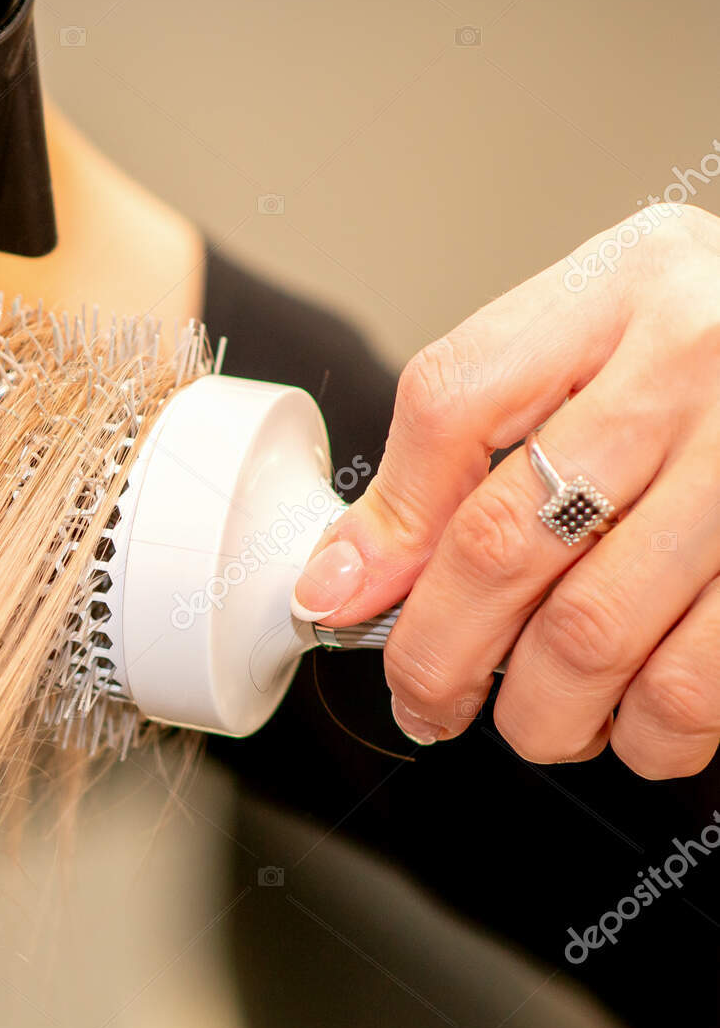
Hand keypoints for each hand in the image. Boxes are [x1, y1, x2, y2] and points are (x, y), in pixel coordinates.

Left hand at [292, 206, 719, 778]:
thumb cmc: (711, 360)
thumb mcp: (593, 346)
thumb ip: (467, 441)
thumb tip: (347, 577)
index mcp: (620, 291)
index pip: (453, 402)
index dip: (385, 530)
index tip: (345, 601)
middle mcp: (691, 366)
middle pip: (502, 539)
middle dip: (439, 654)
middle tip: (427, 697)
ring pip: (589, 636)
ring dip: (538, 711)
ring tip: (536, 712)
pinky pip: (688, 691)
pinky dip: (640, 736)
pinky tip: (630, 715)